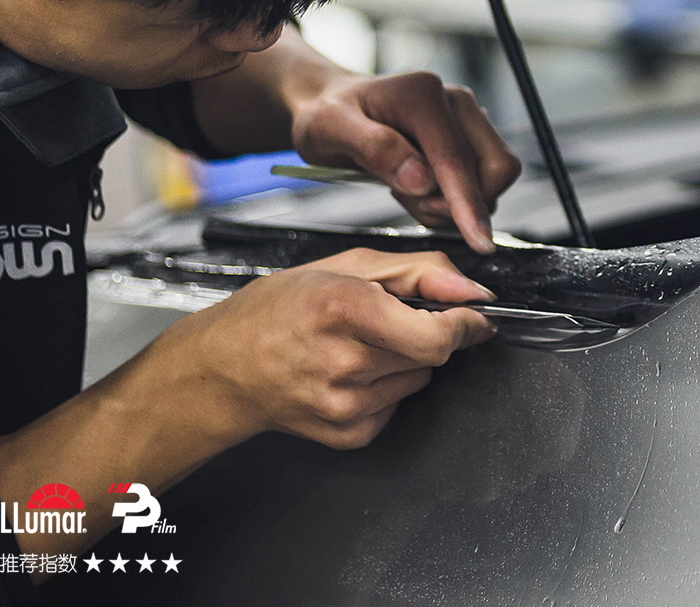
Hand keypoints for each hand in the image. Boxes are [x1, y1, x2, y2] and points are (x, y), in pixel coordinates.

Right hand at [152, 248, 496, 449]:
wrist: (224, 367)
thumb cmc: (277, 310)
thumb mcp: (346, 266)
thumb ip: (422, 272)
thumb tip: (474, 293)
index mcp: (343, 309)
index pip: (438, 334)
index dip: (465, 324)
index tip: (472, 315)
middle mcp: (343, 362)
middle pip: (432, 355)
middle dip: (428, 333)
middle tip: (390, 321)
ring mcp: (344, 405)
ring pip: (419, 380)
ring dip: (406, 360)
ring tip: (360, 346)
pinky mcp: (347, 435)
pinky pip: (396, 406)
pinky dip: (386, 388)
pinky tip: (349, 374)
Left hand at [289, 71, 522, 252]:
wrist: (333, 104)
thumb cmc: (328, 117)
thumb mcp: (329, 129)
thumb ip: (375, 149)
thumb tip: (421, 180)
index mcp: (422, 95)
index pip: (457, 159)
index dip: (469, 203)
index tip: (479, 241)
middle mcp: (455, 101)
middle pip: (494, 167)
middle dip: (458, 202)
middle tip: (409, 200)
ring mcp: (467, 117)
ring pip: (493, 177)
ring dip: (454, 203)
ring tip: (408, 192)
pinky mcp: (470, 135)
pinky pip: (483, 181)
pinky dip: (454, 199)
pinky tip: (419, 188)